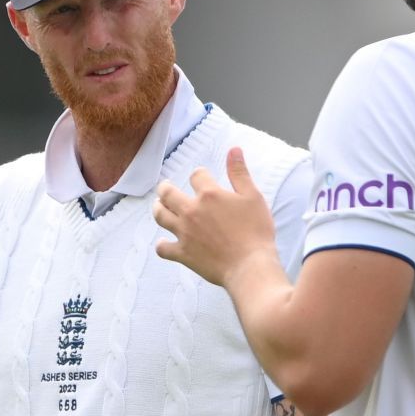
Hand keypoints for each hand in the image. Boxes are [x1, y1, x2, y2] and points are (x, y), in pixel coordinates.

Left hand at [155, 148, 281, 287]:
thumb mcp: (252, 197)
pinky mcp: (183, 253)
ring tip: (159, 206)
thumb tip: (233, 149)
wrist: (250, 266)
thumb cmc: (256, 232)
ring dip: (158, 209)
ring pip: (161, 216)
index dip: (199, 174)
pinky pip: (164, 248)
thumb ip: (240, 173)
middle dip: (165, 188)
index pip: (197, 175)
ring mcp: (184, 232)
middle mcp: (191, 211)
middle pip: (168, 193)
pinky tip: (164, 243)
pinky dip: (162, 245)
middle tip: (165, 187)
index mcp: (209, 195)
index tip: (201, 177)